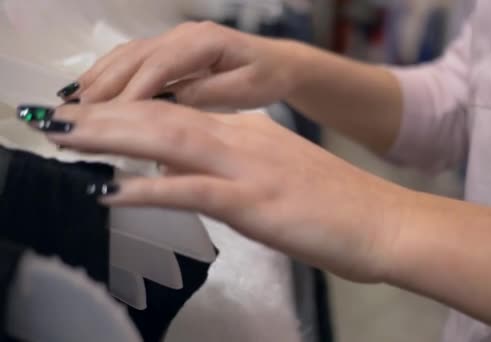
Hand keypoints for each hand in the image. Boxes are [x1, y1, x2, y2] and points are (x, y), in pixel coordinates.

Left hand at [42, 101, 406, 282]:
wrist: (384, 221)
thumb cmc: (338, 204)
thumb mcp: (281, 172)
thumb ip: (241, 163)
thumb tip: (201, 167)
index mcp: (250, 133)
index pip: (179, 113)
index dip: (129, 112)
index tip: (91, 117)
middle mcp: (244, 141)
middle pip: (162, 117)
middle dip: (104, 116)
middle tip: (56, 119)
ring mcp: (248, 168)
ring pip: (167, 141)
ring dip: (110, 137)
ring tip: (64, 137)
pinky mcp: (254, 202)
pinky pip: (191, 191)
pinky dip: (146, 189)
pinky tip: (110, 193)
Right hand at [62, 22, 302, 108]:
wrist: (279, 63)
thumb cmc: (266, 77)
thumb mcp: (245, 89)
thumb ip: (208, 93)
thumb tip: (170, 101)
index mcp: (204, 42)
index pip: (160, 66)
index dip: (133, 90)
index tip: (110, 116)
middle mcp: (184, 35)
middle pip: (136, 57)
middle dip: (105, 85)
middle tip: (77, 113)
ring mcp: (174, 38)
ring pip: (128, 55)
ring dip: (99, 77)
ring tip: (73, 102)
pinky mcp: (170, 48)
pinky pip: (133, 57)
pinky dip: (108, 72)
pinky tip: (88, 87)